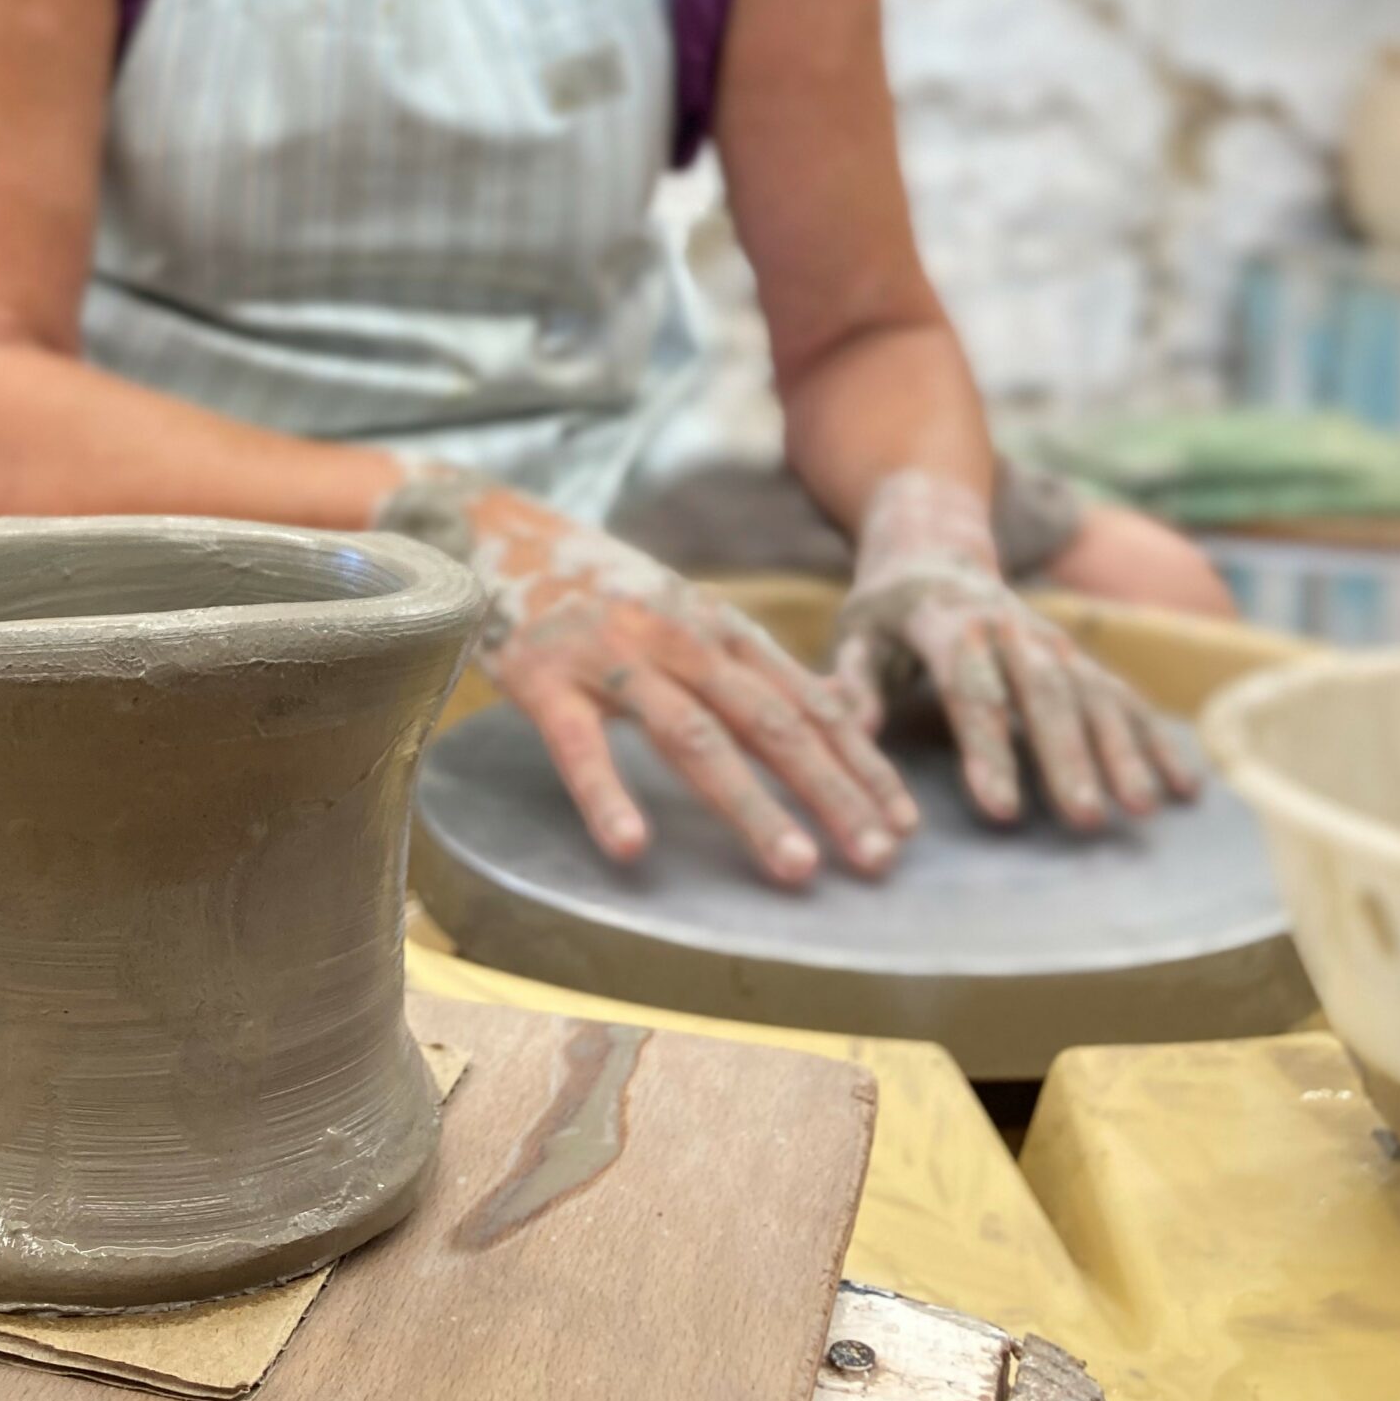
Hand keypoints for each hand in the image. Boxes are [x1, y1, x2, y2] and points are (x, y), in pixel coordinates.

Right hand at [374, 470, 918, 887]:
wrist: (495, 533)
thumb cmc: (598, 589)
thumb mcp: (686, 612)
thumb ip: (755, 662)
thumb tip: (843, 706)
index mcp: (716, 626)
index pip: (807, 701)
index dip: (860, 762)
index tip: (904, 822)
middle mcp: (677, 637)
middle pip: (771, 721)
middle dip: (832, 792)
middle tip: (878, 859)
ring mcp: (611, 657)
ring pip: (695, 737)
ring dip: (753, 805)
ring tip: (797, 868)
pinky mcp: (544, 678)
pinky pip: (581, 744)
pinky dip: (608, 796)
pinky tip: (633, 847)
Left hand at [833, 471, 1199, 828]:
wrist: (936, 546)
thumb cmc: (887, 610)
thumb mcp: (857, 634)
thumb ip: (855, 681)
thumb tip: (857, 732)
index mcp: (946, 621)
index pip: (971, 687)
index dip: (987, 749)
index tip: (1001, 810)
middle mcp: (1009, 626)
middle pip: (1043, 692)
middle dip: (1067, 757)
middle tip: (1087, 820)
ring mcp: (1051, 638)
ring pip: (1092, 692)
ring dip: (1121, 750)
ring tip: (1142, 808)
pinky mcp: (1078, 654)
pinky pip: (1124, 694)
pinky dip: (1156, 738)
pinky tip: (1186, 785)